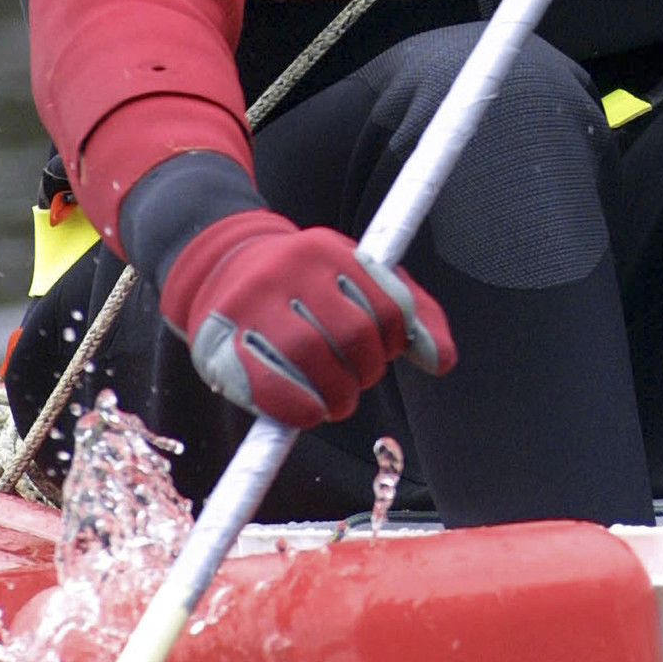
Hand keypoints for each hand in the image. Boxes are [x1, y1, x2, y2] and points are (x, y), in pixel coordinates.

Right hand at [159, 208, 454, 427]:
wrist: (220, 266)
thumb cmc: (308, 284)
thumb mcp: (360, 278)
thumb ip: (411, 314)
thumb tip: (442, 361)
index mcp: (330, 249)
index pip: (389, 307)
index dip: (395, 342)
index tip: (384, 352)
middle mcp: (290, 268)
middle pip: (353, 335)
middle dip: (366, 371)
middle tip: (356, 382)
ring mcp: (252, 303)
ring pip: (312, 358)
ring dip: (336, 394)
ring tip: (336, 400)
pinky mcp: (220, 341)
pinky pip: (269, 386)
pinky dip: (299, 408)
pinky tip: (310, 412)